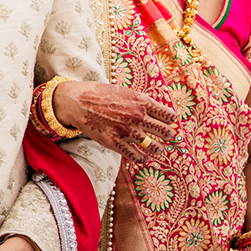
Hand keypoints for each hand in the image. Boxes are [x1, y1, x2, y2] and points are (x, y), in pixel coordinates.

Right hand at [53, 79, 177, 162]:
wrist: (79, 102)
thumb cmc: (102, 95)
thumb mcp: (127, 92)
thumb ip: (142, 102)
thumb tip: (157, 112)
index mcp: (142, 101)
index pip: (169, 116)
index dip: (171, 121)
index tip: (170, 124)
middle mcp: (138, 116)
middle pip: (165, 132)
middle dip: (169, 136)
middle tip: (169, 138)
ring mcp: (127, 131)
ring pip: (154, 146)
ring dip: (159, 149)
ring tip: (159, 149)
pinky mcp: (116, 143)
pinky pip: (137, 156)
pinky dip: (143, 158)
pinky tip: (144, 157)